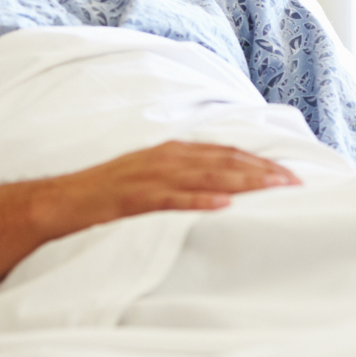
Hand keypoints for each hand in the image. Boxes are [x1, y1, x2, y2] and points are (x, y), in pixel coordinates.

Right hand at [29, 141, 299, 235]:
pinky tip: (223, 204)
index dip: (259, 161)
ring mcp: (149, 176)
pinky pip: (171, 198)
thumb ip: (183, 176)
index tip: (289, 173)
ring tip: (273, 189)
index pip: (225, 151)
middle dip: (262, 171)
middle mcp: (165, 158)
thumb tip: (221, 185)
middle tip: (295, 182)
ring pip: (206, 175)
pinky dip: (198, 199)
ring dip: (243, 181)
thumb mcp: (151, 176)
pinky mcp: (133, 197)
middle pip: (224, 160)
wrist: (60, 202)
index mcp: (171, 151)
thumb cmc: (107, 193)